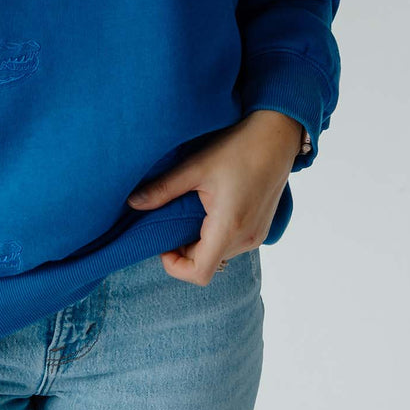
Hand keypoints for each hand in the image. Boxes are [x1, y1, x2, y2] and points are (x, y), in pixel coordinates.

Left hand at [125, 111, 301, 283]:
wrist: (276, 136)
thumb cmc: (238, 148)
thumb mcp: (196, 166)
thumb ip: (164, 189)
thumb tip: (133, 203)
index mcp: (229, 228)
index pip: (199, 273)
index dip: (175, 265)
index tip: (162, 241)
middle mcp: (246, 239)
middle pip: (207, 262)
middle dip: (183, 248)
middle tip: (170, 217)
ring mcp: (256, 236)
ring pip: (219, 253)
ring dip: (199, 240)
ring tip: (189, 208)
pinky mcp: (260, 228)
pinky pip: (232, 243)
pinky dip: (215, 233)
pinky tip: (209, 206)